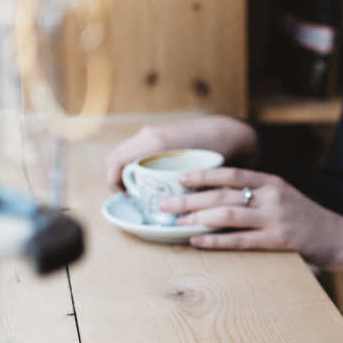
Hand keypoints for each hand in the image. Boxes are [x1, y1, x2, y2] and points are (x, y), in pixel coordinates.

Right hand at [105, 116, 257, 188]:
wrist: (229, 133)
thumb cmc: (217, 153)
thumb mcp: (198, 175)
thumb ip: (180, 187)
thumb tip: (164, 210)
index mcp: (155, 143)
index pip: (117, 162)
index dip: (113, 182)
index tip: (125, 197)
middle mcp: (150, 134)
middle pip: (116, 156)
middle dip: (116, 177)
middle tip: (129, 196)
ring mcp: (152, 131)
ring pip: (125, 152)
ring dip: (125, 170)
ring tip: (137, 189)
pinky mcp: (158, 133)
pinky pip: (136, 148)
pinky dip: (134, 162)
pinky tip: (147, 177)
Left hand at [159, 168, 342, 268]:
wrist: (342, 238)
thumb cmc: (310, 220)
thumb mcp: (286, 197)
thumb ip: (260, 193)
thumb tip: (223, 195)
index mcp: (272, 182)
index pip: (231, 173)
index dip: (203, 175)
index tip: (179, 177)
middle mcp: (272, 197)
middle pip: (222, 195)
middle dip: (189, 199)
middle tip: (164, 204)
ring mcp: (276, 219)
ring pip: (227, 216)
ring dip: (197, 218)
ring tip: (174, 223)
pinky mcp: (279, 242)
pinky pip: (240, 241)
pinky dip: (215, 241)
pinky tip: (196, 241)